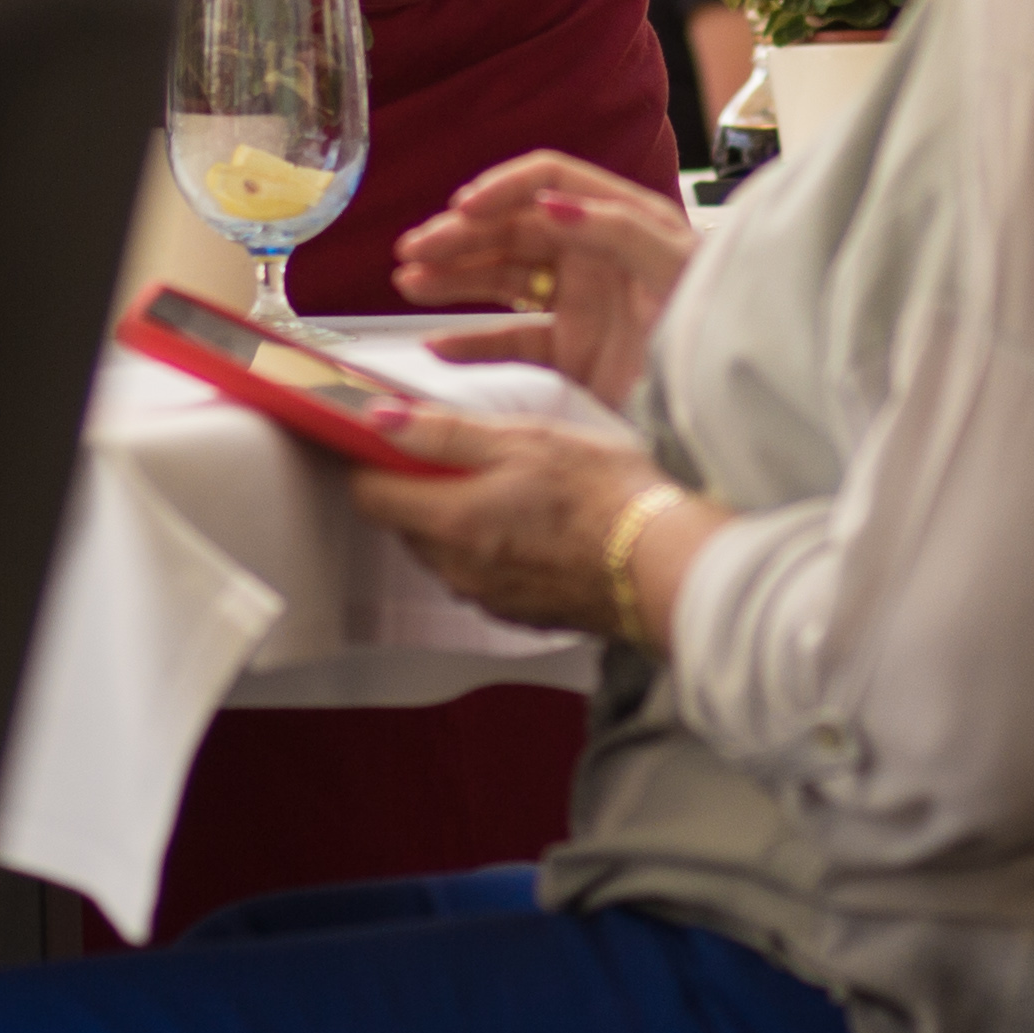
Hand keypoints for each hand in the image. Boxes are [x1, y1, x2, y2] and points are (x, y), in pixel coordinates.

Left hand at [349, 416, 696, 639]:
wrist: (665, 566)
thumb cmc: (605, 496)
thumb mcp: (525, 441)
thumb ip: (446, 433)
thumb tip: (381, 421)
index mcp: (452, 522)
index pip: (369, 495)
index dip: (368, 461)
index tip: (382, 437)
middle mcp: (458, 569)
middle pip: (403, 523)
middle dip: (417, 486)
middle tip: (458, 450)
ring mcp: (486, 596)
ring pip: (440, 549)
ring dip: (454, 516)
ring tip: (505, 482)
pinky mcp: (516, 612)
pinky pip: (477, 573)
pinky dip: (487, 545)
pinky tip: (529, 521)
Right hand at [387, 150, 691, 407]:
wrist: (734, 403)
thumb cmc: (719, 322)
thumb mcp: (677, 267)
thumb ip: (617, 230)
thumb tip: (550, 203)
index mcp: (621, 218)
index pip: (549, 181)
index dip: (503, 188)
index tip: (464, 207)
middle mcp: (593, 254)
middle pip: (512, 229)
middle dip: (460, 234)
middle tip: (414, 250)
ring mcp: (579, 304)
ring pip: (501, 278)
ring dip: (453, 275)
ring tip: (408, 279)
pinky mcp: (571, 353)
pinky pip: (509, 340)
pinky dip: (470, 342)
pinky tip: (436, 344)